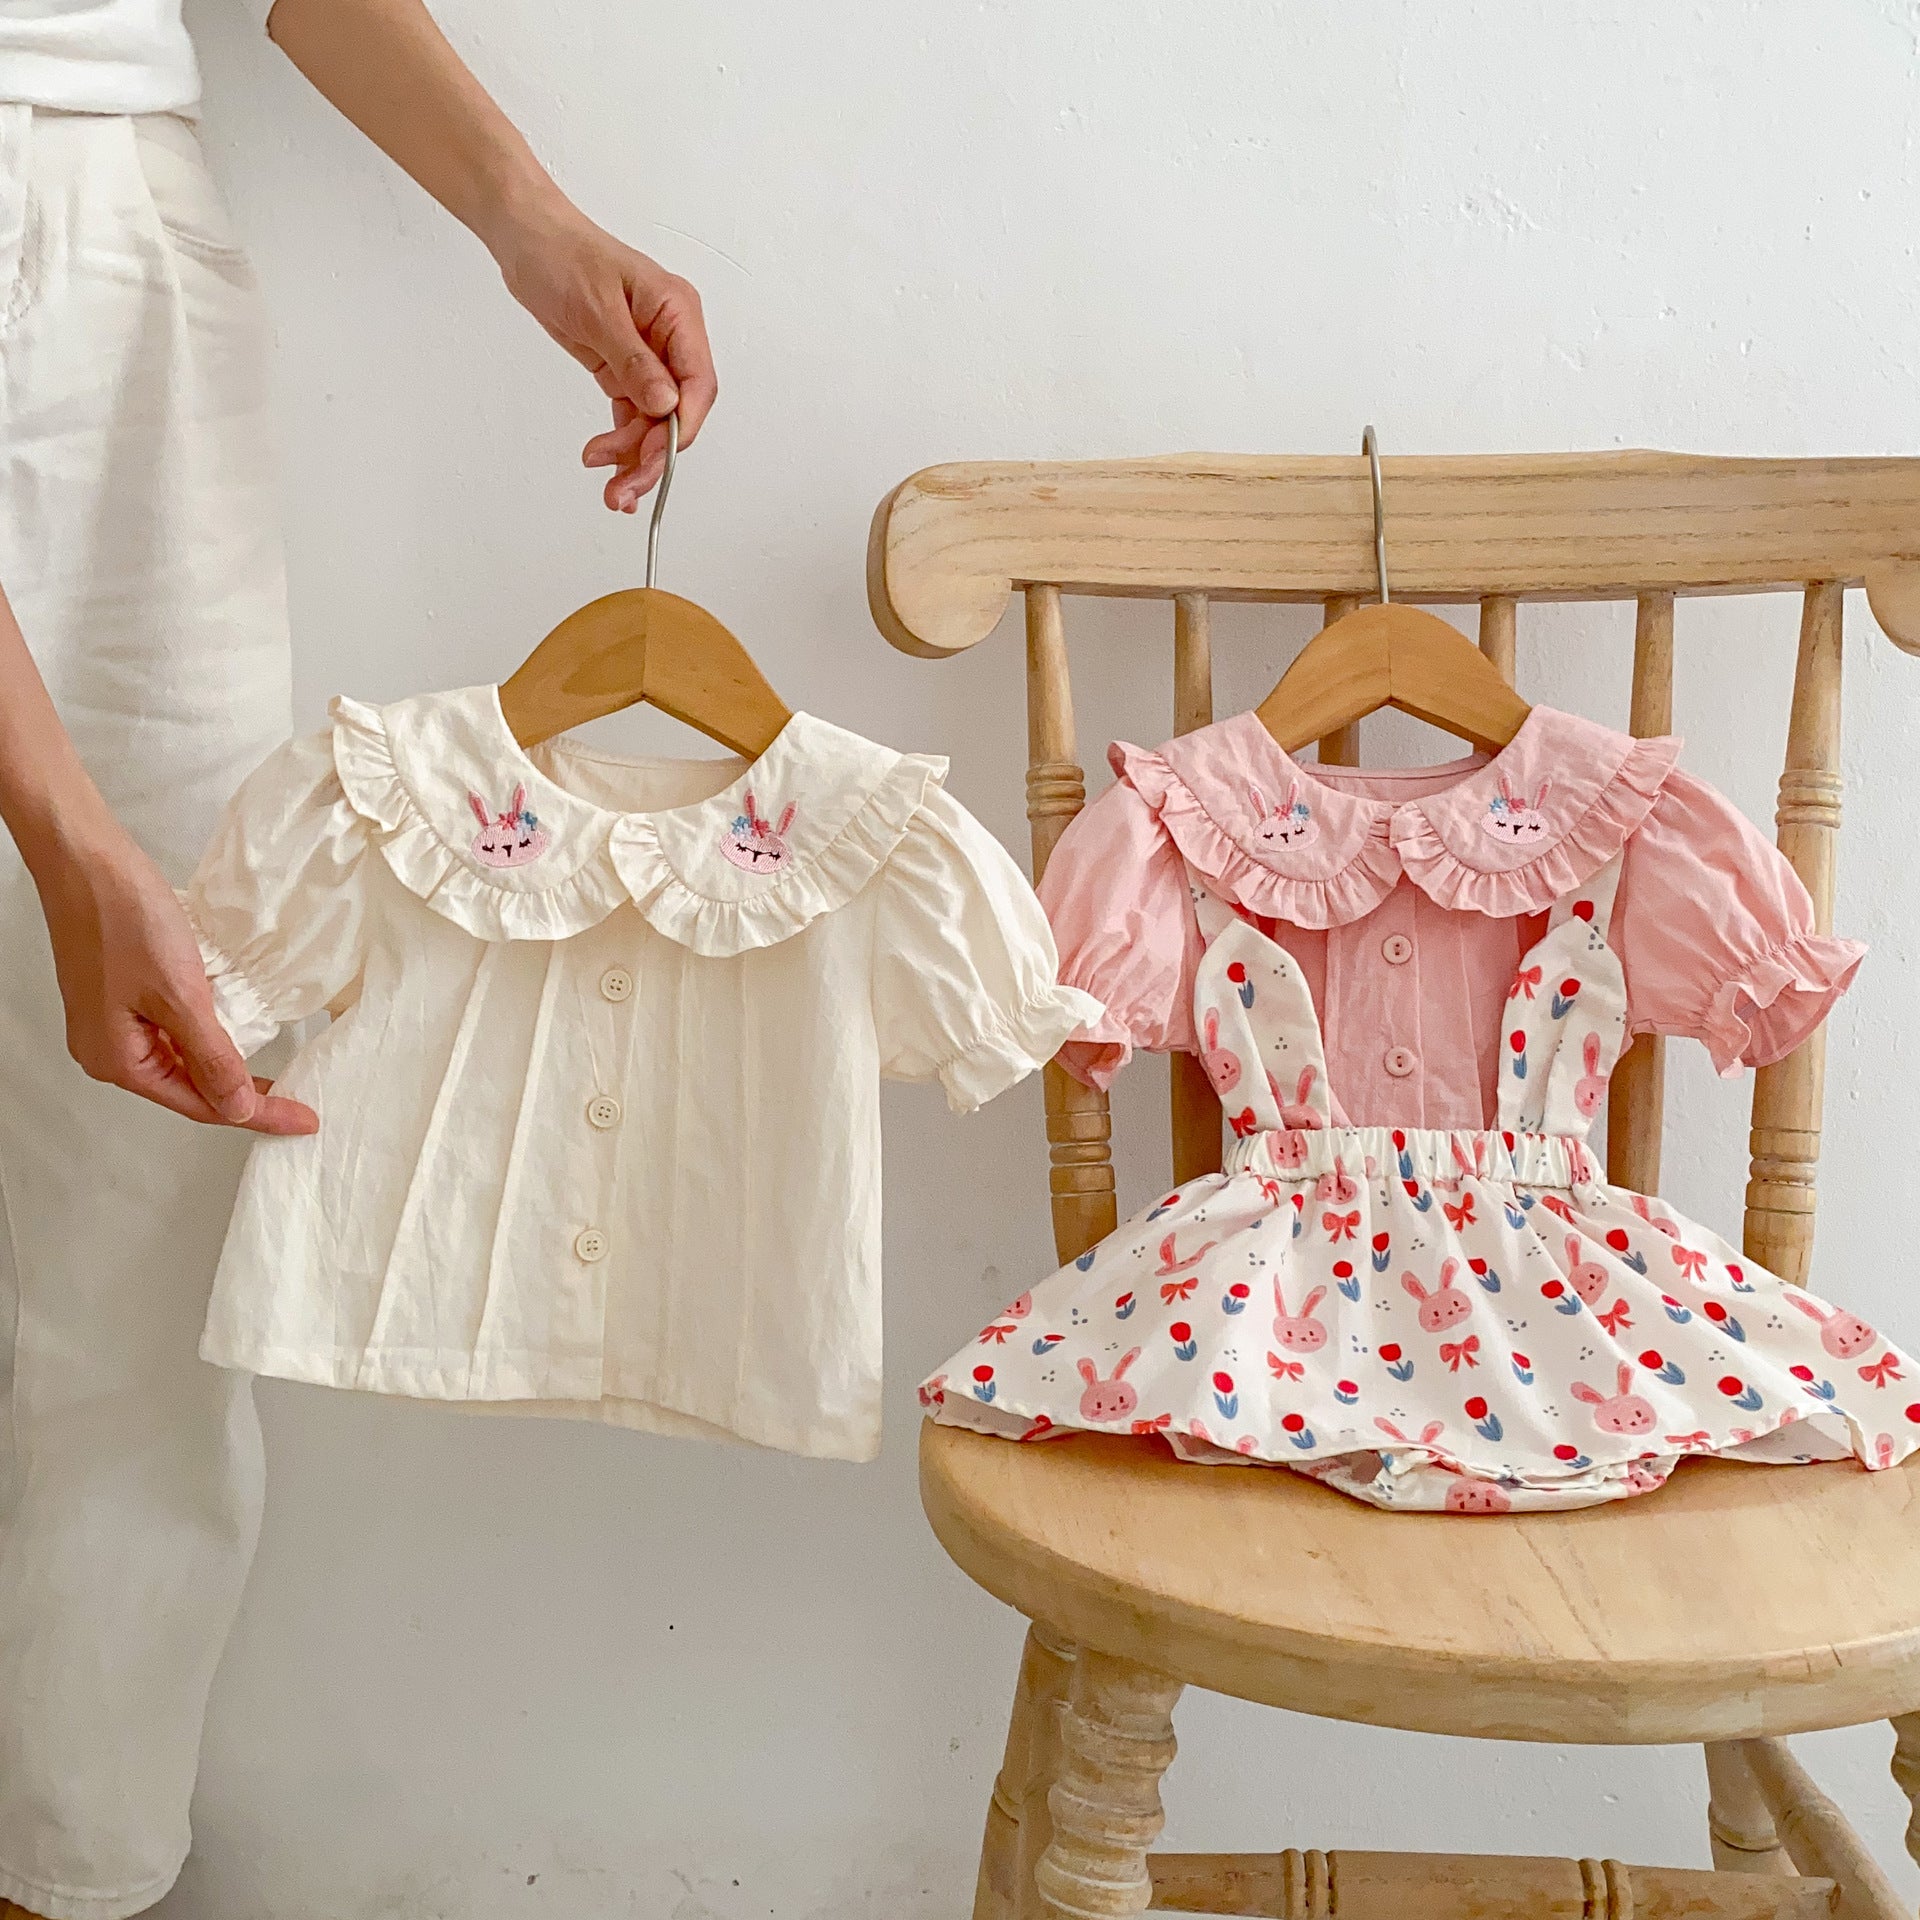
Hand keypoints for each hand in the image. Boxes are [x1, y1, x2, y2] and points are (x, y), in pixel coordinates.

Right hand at [32, 820, 316, 1135]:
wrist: (88, 860)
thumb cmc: (124, 919)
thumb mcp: (180, 995)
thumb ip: (211, 1056)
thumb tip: (237, 1108)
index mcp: (117, 1060)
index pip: (201, 1105)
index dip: (257, 1113)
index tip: (302, 1120)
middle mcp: (110, 1050)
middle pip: (190, 1088)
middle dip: (241, 1095)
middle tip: (295, 1100)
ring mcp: (115, 1022)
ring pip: (183, 1059)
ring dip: (227, 1064)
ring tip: (276, 1073)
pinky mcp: (124, 994)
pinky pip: (174, 1030)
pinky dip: (210, 1034)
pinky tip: (239, 1031)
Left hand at [491, 196, 716, 512]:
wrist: (526, 239)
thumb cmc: (561, 255)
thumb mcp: (597, 308)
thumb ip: (633, 361)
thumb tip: (665, 406)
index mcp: (677, 313)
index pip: (697, 383)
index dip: (683, 427)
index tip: (660, 457)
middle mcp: (670, 339)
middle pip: (678, 412)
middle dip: (654, 454)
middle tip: (627, 487)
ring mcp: (648, 357)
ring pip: (654, 422)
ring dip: (634, 457)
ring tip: (610, 487)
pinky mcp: (623, 369)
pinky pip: (632, 416)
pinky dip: (621, 443)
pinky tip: (606, 463)